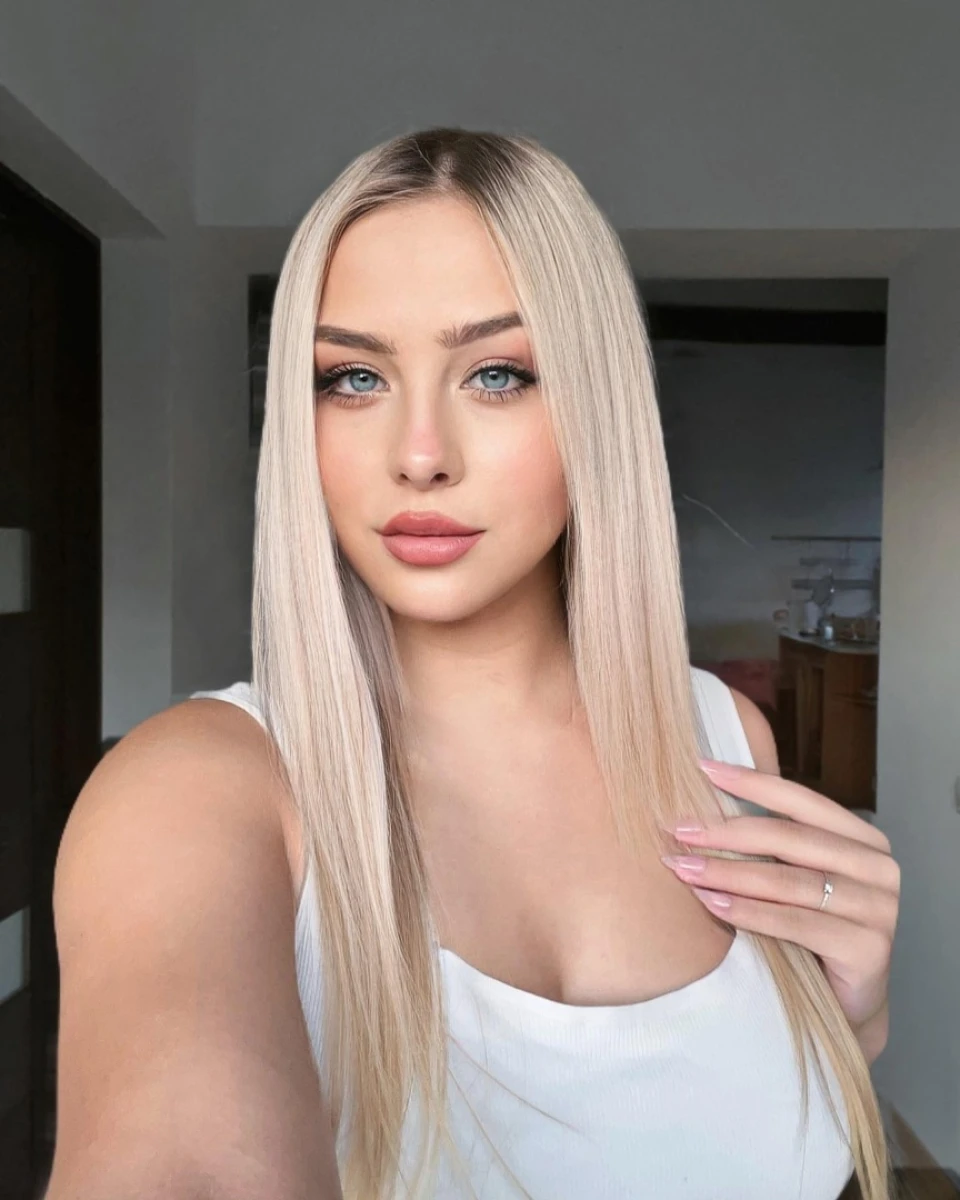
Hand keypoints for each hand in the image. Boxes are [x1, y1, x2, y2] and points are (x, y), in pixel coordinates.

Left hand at [660, 760, 899, 1040]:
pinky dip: (749, 912)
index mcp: (862, 839)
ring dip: (729, 873)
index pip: (802, 800)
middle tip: (680, 829)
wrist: (843, 1008)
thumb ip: (772, 843)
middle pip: (791, 839)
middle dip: (728, 832)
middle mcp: (878, 868)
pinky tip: (712, 904)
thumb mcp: (794, 878)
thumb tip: (704, 800)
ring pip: (790, 881)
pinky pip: (796, 923)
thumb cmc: (810, 932)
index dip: (752, 782)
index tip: (703, 766)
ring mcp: (880, 909)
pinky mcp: (869, 949)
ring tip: (684, 868)